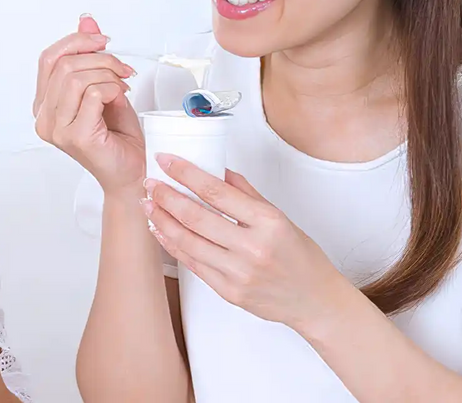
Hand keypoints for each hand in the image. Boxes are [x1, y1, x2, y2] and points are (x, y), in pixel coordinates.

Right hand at [33, 14, 143, 189]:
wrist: (131, 172)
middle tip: (122, 69)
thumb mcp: (105, 85)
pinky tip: (120, 98)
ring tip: (121, 86)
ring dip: (107, 74)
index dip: (76, 41)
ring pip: (76, 77)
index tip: (102, 40)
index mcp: (45, 105)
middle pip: (63, 65)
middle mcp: (44, 118)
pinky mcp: (75, 136)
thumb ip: (92, 55)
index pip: (48, 59)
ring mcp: (57, 129)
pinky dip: (111, 89)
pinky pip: (92, 94)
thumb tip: (86, 21)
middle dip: (100, 58)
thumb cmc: (117, 136)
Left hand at [144, 153, 352, 328]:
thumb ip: (247, 194)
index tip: (168, 161)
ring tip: (149, 205)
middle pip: (196, 217)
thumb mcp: (280, 218)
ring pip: (188, 242)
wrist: (313, 300)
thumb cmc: (301, 258)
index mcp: (268, 223)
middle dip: (166, 196)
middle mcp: (252, 248)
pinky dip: (173, 245)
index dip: (186, 173)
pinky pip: (193, 264)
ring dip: (162, 220)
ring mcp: (238, 273)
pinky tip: (162, 231)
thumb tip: (219, 172)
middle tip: (151, 183)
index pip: (216, 191)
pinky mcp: (228, 292)